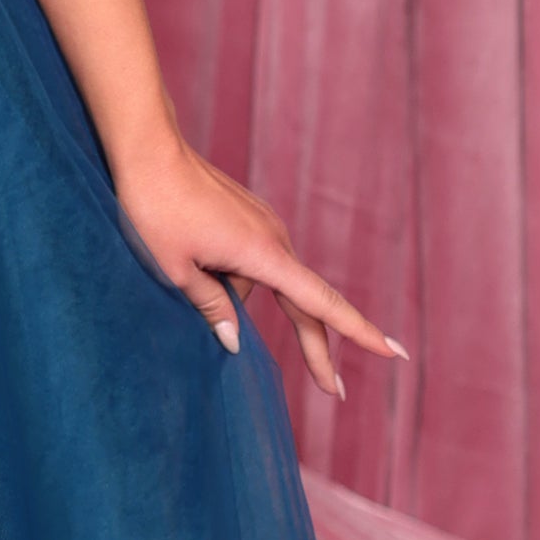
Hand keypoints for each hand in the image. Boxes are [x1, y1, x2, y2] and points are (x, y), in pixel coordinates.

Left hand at [110, 135, 407, 398]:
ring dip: (233, 293)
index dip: (357, 331)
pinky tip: (194, 257)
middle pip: (305, 303)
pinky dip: (230, 274)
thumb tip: (235, 342)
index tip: (392, 352)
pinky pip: (249, 259)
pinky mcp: (248, 216)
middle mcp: (272, 238)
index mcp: (262, 254)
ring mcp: (262, 223)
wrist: (147, 148)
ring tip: (182, 264)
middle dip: (316, 348)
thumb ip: (211, 308)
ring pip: (262, 280)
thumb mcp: (175, 269)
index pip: (320, 303)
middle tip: (332, 391)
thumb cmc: (155, 209)